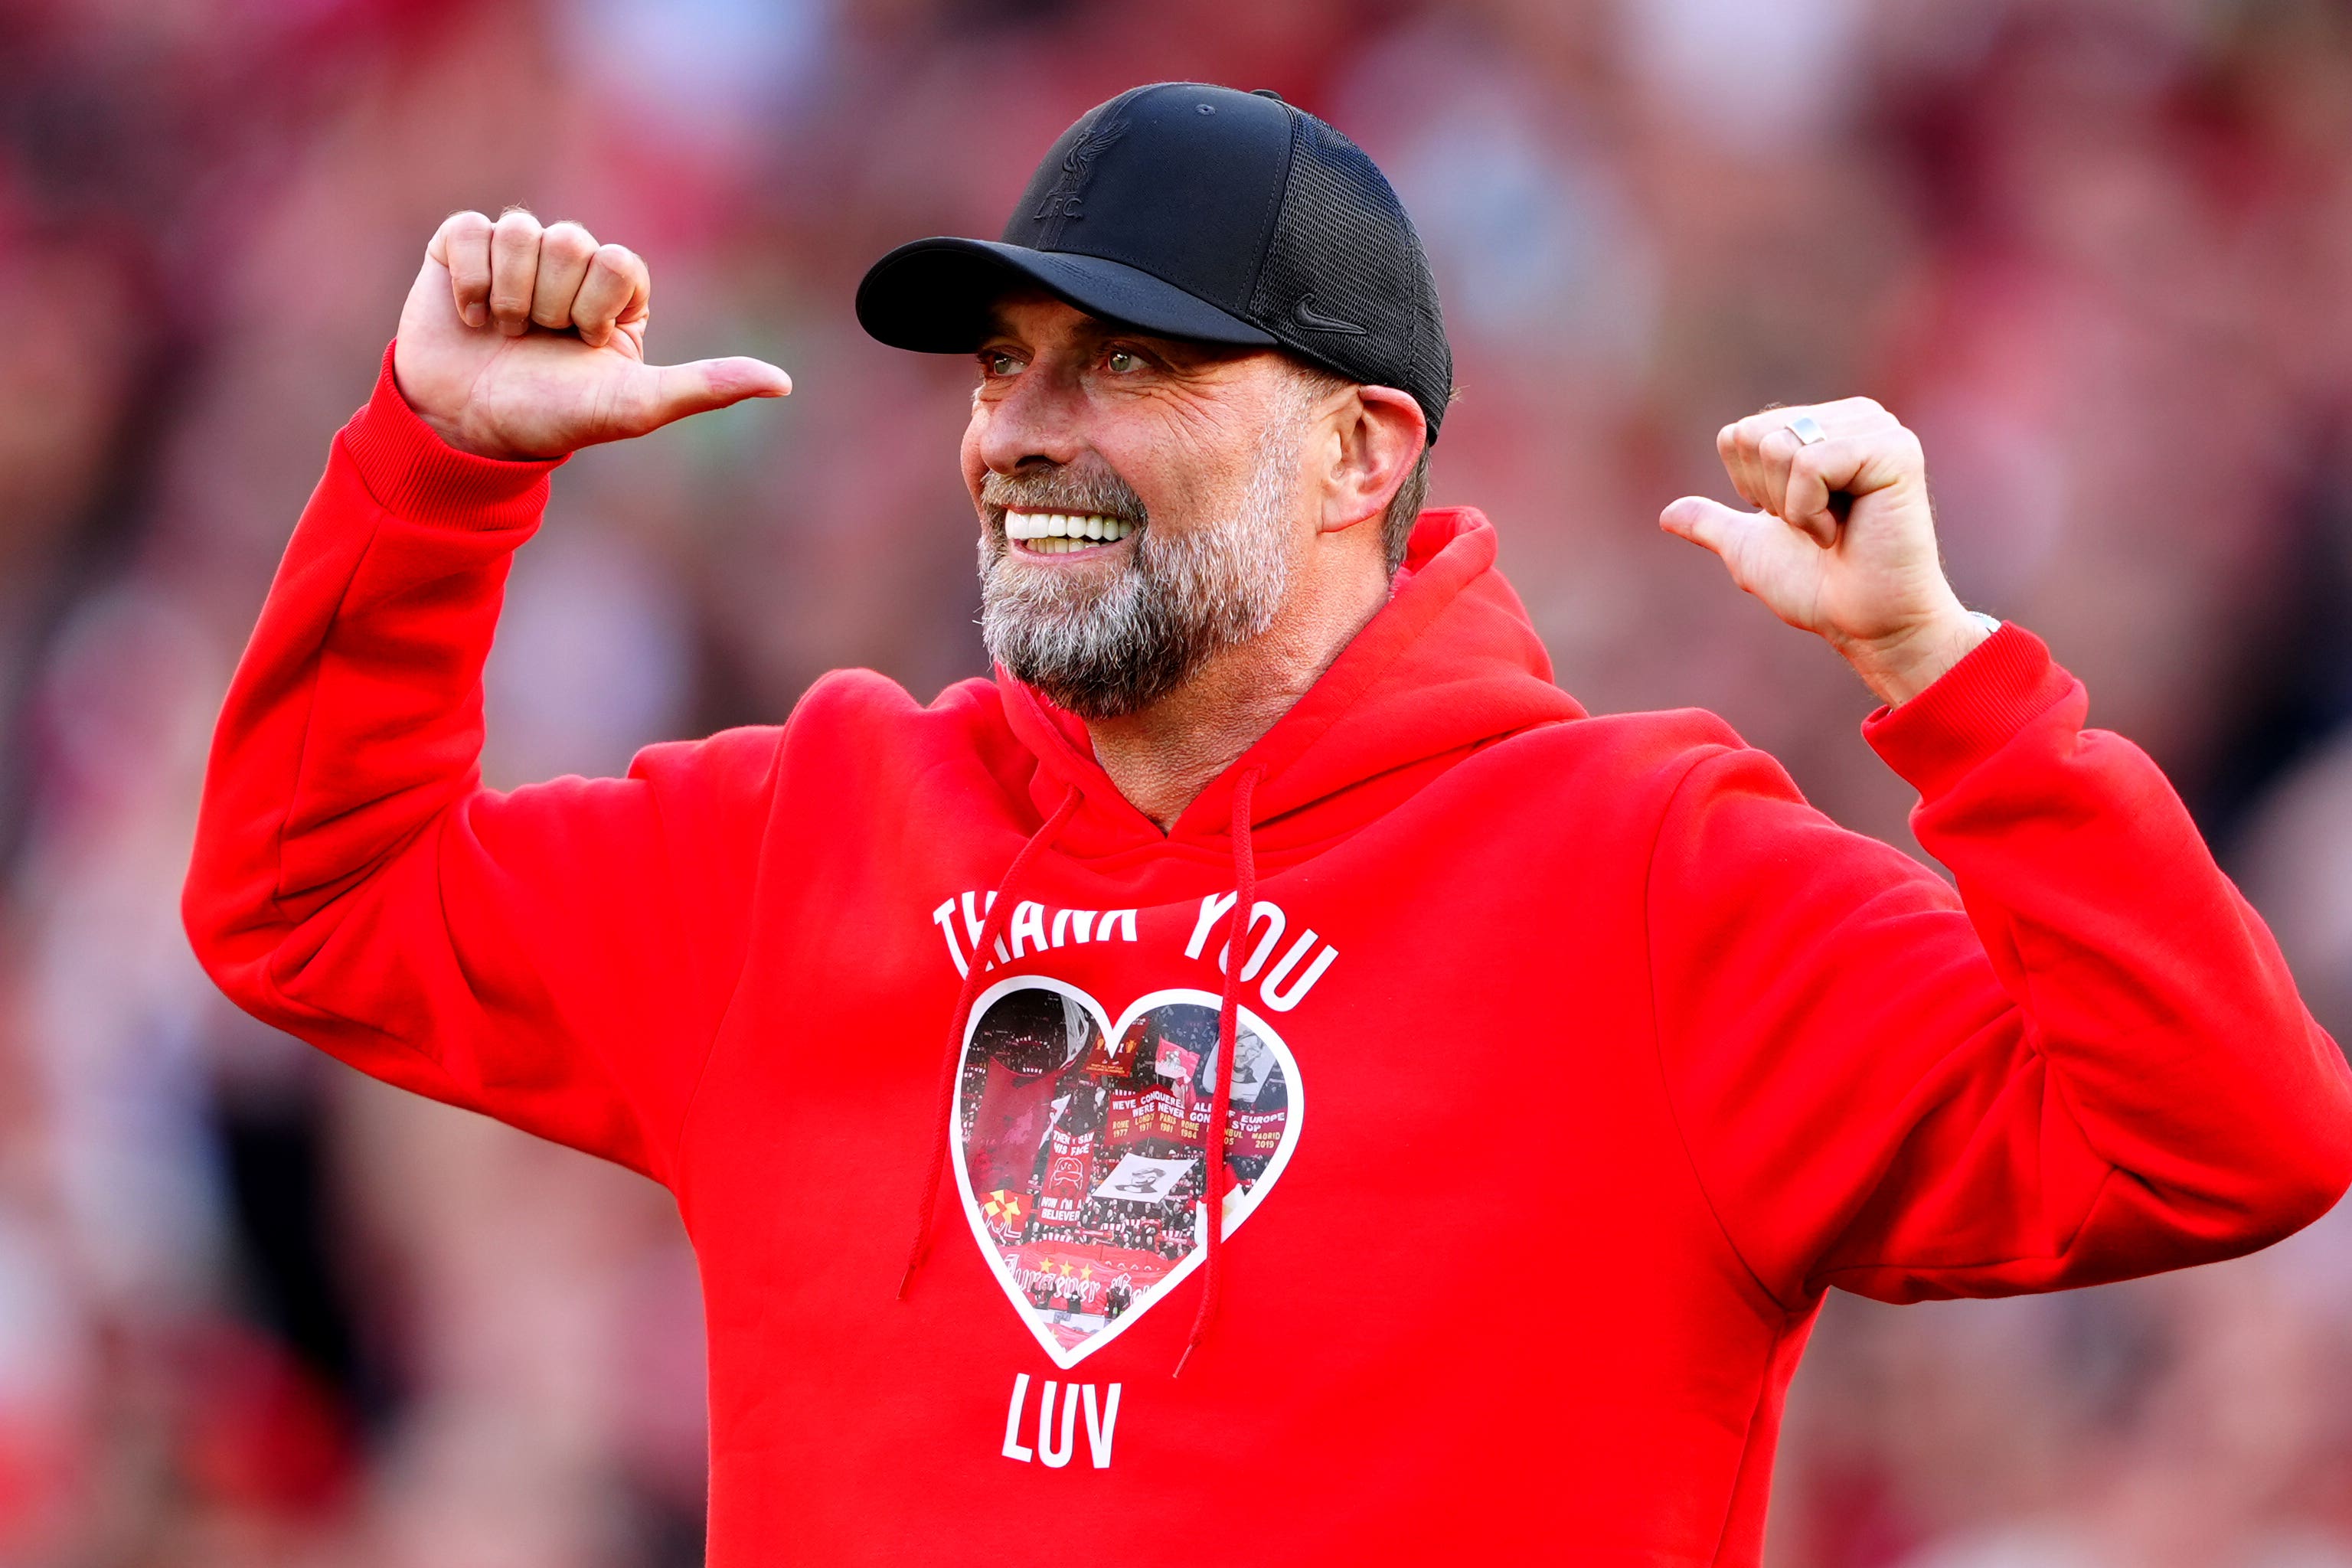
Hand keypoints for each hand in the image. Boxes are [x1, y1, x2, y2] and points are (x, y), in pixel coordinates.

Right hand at [392, 208, 790, 459]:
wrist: (468, 429)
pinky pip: (470, 231)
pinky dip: (469, 281)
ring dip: (510, 297)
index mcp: (617, 290)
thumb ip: (708, 386)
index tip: (583, 345)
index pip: (617, 260)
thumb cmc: (555, 416)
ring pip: (521, 232)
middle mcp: (569, 262)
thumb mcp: (635, 405)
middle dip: (552, 305)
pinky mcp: (461, 245)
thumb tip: (784, 383)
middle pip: (571, 242)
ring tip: (506, 333)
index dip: (596, 308)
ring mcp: (516, 249)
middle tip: (540, 342)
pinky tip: (471, 317)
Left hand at [1659, 397, 1987, 706]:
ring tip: (1832, 530)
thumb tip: (1666, 516)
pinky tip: (1843, 532)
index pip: (1739, 434)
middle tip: (1816, 525)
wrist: (1865, 624)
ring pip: (1780, 446)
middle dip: (1769, 495)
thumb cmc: (1817, 588)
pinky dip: (1810, 511)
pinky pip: (1811, 465)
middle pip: (1755, 435)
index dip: (1750, 488)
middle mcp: (1855, 418)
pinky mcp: (1895, 451)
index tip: (1795, 520)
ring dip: (1792, 507)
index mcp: (1825, 428)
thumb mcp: (1750, 551)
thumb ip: (1713, 524)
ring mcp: (1879, 430)